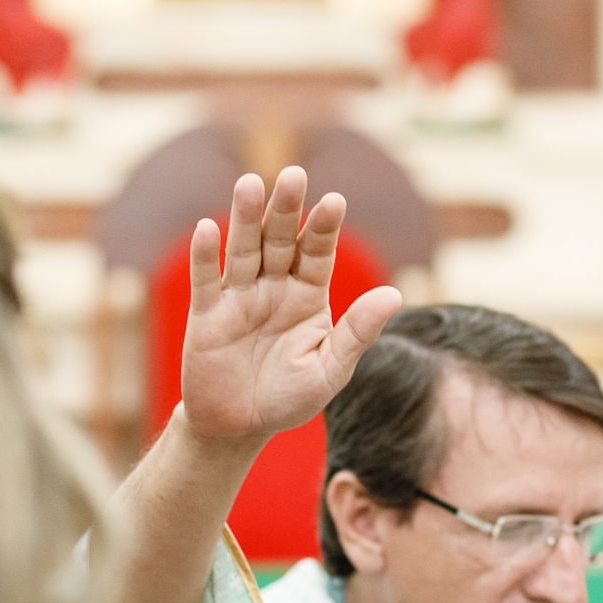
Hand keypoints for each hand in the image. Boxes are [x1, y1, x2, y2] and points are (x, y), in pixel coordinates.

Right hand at [181, 167, 402, 446]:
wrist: (239, 427)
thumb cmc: (289, 398)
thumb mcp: (329, 370)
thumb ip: (357, 333)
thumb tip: (395, 294)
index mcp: (308, 296)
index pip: (318, 253)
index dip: (324, 228)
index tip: (335, 201)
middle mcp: (274, 287)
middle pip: (281, 240)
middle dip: (287, 209)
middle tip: (294, 175)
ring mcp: (239, 297)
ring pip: (244, 250)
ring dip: (246, 218)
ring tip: (250, 184)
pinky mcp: (207, 314)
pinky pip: (207, 280)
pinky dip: (206, 256)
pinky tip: (208, 228)